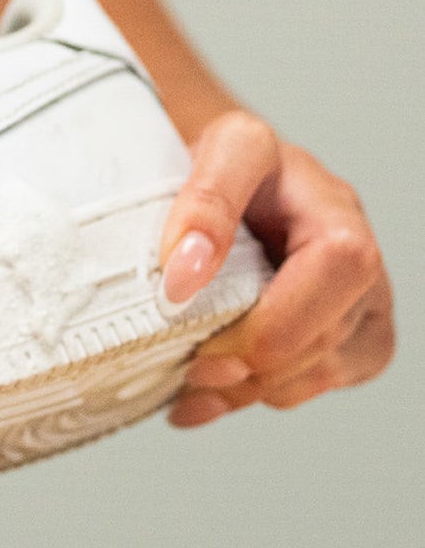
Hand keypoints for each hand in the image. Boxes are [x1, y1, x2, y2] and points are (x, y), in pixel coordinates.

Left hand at [156, 111, 393, 427]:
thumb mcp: (213, 153)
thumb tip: (185, 275)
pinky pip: (320, 382)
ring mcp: (361, 296)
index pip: (337, 266)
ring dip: (248, 388)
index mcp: (328, 204)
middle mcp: (359, 252)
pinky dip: (257, 394)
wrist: (221, 173)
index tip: (192, 319)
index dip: (271, 313)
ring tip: (190, 381)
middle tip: (187, 367)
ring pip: (321, 369)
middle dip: (250, 362)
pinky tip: (211, 392)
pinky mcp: (353, 332)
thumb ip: (204, 203)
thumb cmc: (221, 163)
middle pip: (325, 334)